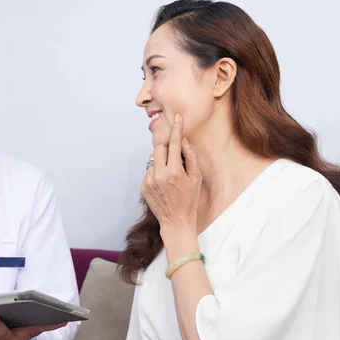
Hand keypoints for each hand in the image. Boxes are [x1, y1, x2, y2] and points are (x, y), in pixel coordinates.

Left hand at [142, 114, 201, 231]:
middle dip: (167, 148)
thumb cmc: (189, 200)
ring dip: (161, 162)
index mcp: (174, 171)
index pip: (174, 144)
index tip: (177, 119)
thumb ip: (190, 157)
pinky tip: (163, 184)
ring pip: (153, 160)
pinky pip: (149, 171)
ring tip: (170, 176)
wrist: (176, 220)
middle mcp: (159, 174)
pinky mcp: (143, 186)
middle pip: (159, 148)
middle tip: (175, 157)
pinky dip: (156, 172)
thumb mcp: (196, 178)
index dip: (176, 129)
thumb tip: (183, 141)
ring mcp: (149, 180)